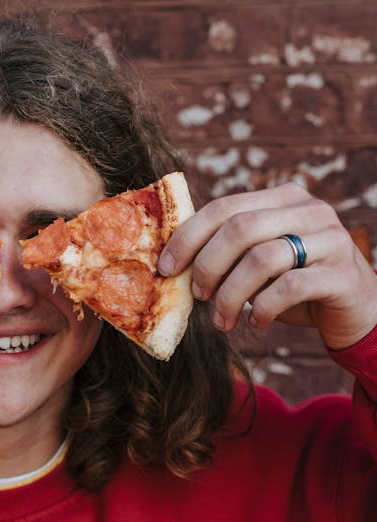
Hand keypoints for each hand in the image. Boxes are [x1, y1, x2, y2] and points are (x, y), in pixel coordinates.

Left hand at [160, 182, 376, 350]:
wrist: (356, 310)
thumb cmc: (296, 286)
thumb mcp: (260, 262)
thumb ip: (229, 252)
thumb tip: (173, 264)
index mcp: (283, 198)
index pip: (224, 207)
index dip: (188, 237)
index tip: (165, 268)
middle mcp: (309, 210)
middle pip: (240, 228)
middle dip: (207, 266)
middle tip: (197, 296)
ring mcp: (330, 239)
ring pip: (262, 258)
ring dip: (231, 295)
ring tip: (223, 319)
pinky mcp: (341, 273)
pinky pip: (288, 288)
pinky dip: (263, 309)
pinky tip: (256, 322)